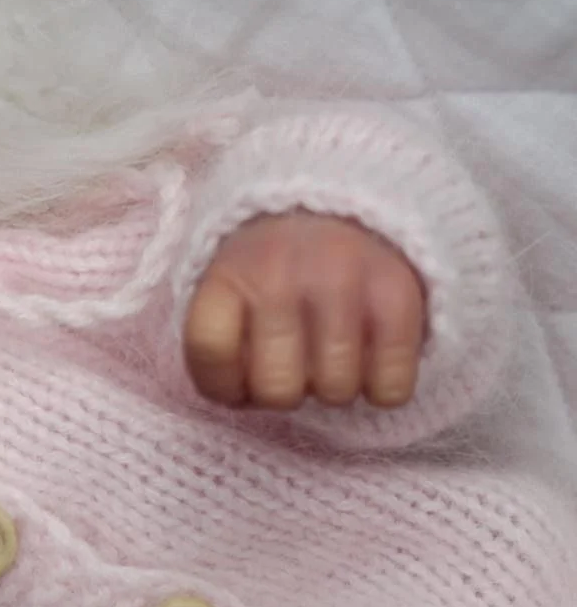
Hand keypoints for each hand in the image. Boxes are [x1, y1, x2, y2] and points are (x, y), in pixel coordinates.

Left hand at [184, 212, 425, 409]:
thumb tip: (240, 397)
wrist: (351, 208)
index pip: (209, 350)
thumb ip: (218, 344)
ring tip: (332, 353)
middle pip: (277, 389)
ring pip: (336, 392)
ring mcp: (343, 282)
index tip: (238, 376)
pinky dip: (383, 386)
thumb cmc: (276, 273)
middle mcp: (282, 274)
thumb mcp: (227, 291)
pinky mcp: (398, 298)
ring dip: (334, 387)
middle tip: (295, 364)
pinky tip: (372, 356)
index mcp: (228, 273)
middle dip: (285, 391)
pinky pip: (390, 388)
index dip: (222, 382)